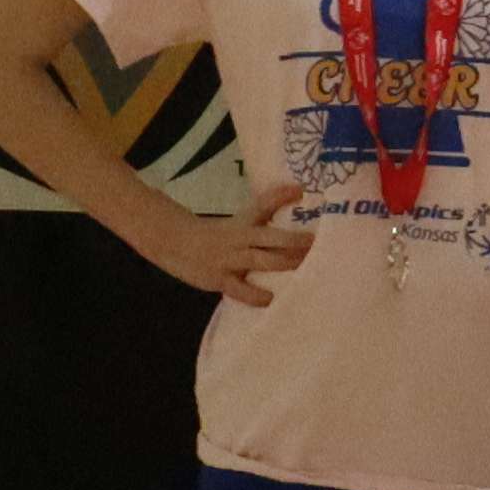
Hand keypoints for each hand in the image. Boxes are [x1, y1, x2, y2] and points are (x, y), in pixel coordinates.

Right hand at [136, 201, 316, 309]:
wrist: (173, 243)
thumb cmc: (217, 233)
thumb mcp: (241, 218)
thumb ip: (268, 206)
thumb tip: (298, 190)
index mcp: (243, 223)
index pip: (263, 206)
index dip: (281, 197)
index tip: (302, 192)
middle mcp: (238, 239)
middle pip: (269, 238)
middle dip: (294, 241)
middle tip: (316, 242)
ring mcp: (229, 260)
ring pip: (260, 261)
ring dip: (283, 264)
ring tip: (305, 268)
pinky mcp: (219, 280)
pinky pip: (240, 290)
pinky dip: (255, 295)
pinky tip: (270, 299)